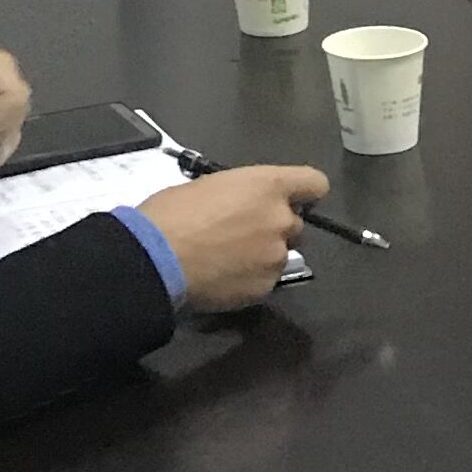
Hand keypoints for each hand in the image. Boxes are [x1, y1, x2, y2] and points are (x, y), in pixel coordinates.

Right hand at [138, 163, 328, 311]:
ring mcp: (276, 257)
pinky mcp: (265, 287)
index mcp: (269, 186)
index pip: (315, 184)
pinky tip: (222, 277)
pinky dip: (250, 278)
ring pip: (280, 254)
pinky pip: (266, 279)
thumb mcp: (209, 186)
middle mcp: (281, 220)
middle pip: (296, 224)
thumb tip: (244, 206)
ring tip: (226, 259)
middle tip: (241, 233)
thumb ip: (241, 195)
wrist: (156, 260)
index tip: (291, 200)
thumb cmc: (172, 213)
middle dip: (274, 228)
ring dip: (262, 255)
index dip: (304, 192)